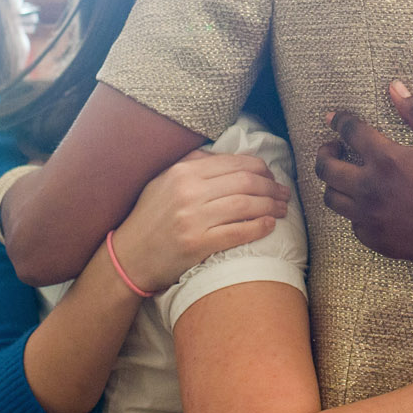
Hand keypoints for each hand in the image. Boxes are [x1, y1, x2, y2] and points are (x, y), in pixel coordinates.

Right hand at [106, 150, 289, 295]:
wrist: (128, 256)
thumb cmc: (149, 217)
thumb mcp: (164, 180)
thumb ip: (193, 163)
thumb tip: (228, 156)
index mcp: (183, 171)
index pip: (235, 163)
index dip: (262, 169)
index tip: (272, 176)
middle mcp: (189, 191)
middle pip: (246, 182)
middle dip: (272, 187)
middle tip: (284, 194)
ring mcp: (193, 218)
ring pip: (246, 205)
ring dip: (271, 206)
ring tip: (282, 209)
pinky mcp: (197, 244)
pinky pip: (238, 232)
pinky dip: (259, 228)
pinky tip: (270, 225)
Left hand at [316, 81, 412, 278]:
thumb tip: (395, 87)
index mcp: (390, 160)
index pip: (350, 132)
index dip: (339, 120)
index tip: (334, 118)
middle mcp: (373, 189)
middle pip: (326, 168)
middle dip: (325, 152)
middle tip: (334, 147)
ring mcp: (373, 218)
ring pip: (332, 198)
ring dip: (334, 182)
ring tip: (347, 174)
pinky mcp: (378, 240)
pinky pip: (351, 223)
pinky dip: (354, 210)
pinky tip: (369, 202)